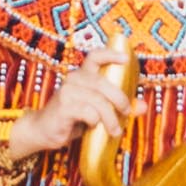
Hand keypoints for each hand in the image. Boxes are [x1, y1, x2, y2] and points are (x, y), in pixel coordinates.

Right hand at [12, 64, 129, 164]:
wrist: (42, 131)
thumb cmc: (72, 119)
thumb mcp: (97, 111)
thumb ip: (119, 107)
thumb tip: (143, 106)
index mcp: (82, 75)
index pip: (95, 56)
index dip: (111, 54)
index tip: (126, 59)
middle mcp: (74, 78)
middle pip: (103, 83)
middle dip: (120, 99)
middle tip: (126, 113)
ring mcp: (67, 91)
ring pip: (98, 100)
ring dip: (110, 118)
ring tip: (115, 130)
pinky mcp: (63, 107)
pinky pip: (88, 112)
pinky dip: (95, 121)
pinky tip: (93, 127)